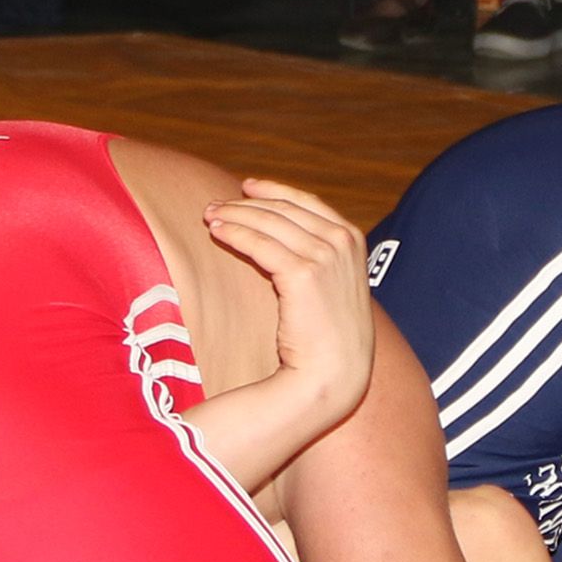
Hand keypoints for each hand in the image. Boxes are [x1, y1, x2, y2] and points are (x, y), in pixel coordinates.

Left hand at [203, 179, 374, 428]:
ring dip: (235, 216)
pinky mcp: (304, 273)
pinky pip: (259, 244)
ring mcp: (325, 255)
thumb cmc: (329, 339)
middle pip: (284, 209)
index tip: (247, 188)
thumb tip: (281, 242)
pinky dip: (235, 234)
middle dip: (246, 204)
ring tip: (209, 216)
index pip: (307, 202)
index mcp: (352, 240)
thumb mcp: (332, 288)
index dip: (274, 191)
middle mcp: (341, 242)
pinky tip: (216, 233)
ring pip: (269, 222)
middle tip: (215, 206)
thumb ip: (318, 259)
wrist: (334, 373)